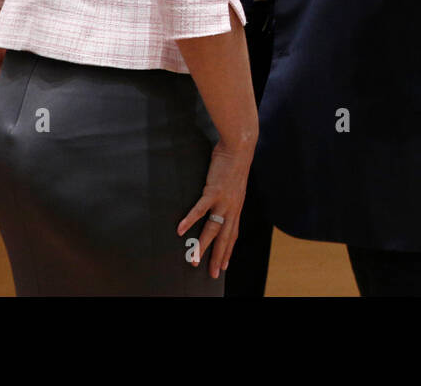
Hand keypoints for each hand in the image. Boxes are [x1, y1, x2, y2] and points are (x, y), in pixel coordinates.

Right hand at [177, 137, 254, 278]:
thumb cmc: (234, 163)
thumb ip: (228, 195)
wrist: (239, 147)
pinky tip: (180, 230)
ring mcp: (223, 200)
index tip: (225, 264)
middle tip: (213, 274)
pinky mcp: (214, 190)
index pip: (233, 234)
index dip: (228, 250)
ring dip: (202, 245)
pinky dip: (190, 220)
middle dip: (218, 257)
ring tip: (192, 259)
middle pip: (224, 238)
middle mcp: (232, 207)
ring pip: (212, 229)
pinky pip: (200, 209)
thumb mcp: (234, 184)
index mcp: (236, 207)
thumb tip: (220, 200)